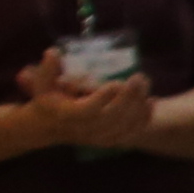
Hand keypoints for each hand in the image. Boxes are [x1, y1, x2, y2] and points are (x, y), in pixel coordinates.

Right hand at [12, 49, 152, 149]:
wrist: (48, 126)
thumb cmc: (47, 99)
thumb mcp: (42, 84)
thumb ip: (47, 69)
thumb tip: (53, 52)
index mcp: (67, 115)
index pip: (86, 110)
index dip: (102, 98)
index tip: (116, 82)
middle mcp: (82, 129)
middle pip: (110, 117)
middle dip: (128, 98)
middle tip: (139, 77)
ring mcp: (96, 137)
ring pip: (122, 126)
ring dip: (138, 106)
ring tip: (146, 85)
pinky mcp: (107, 140)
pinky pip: (129, 134)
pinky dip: (142, 120)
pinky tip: (151, 103)